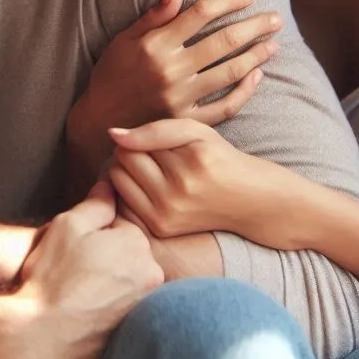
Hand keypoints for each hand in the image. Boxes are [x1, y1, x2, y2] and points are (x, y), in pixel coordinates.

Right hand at [12, 181, 164, 358]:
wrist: (40, 335)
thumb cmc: (52, 276)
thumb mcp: (68, 226)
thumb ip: (96, 204)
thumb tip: (110, 186)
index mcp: (138, 244)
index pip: (121, 228)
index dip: (95, 235)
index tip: (78, 249)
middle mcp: (152, 275)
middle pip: (128, 256)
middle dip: (107, 258)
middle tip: (77, 271)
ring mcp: (145, 306)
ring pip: (127, 282)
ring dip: (109, 284)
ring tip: (80, 293)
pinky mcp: (135, 331)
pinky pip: (123, 309)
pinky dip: (108, 308)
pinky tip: (87, 312)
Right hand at [66, 0, 280, 190]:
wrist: (99, 122)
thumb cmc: (112, 74)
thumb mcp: (124, 40)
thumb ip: (154, 16)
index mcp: (155, 45)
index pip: (200, 15)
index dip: (229, 1)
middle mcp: (170, 70)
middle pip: (223, 41)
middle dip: (254, 26)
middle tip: (276, 18)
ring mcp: (181, 98)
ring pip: (230, 71)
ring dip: (256, 55)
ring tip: (273, 44)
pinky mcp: (187, 121)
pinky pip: (225, 107)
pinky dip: (245, 91)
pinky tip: (257, 76)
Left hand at [107, 119, 268, 238]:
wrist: (245, 199)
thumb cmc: (217, 158)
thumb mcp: (195, 132)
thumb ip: (154, 129)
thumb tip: (112, 134)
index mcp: (186, 165)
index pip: (131, 145)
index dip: (138, 139)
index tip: (153, 143)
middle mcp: (175, 194)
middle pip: (122, 164)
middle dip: (129, 154)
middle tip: (149, 156)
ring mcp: (167, 216)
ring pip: (119, 183)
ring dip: (126, 173)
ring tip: (147, 170)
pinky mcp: (162, 229)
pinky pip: (125, 202)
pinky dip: (130, 192)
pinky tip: (148, 188)